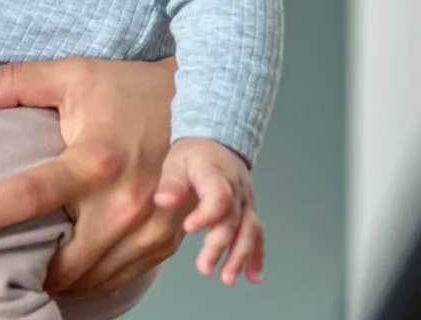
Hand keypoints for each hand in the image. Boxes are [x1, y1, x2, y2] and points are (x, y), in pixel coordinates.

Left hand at [0, 58, 188, 296]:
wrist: (199, 101)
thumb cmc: (127, 88)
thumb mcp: (73, 74)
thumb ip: (16, 82)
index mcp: (95, 158)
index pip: (27, 196)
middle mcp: (125, 199)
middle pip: (61, 260)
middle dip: (27, 269)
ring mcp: (150, 226)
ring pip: (90, 278)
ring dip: (58, 280)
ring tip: (31, 271)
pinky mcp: (166, 239)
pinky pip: (120, 278)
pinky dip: (92, 280)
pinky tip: (71, 270)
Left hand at [156, 138, 264, 284]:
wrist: (216, 142)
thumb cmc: (192, 156)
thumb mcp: (176, 162)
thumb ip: (171, 183)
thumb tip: (163, 201)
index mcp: (216, 174)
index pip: (219, 196)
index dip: (207, 214)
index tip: (190, 228)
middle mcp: (236, 189)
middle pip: (233, 219)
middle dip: (220, 245)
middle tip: (204, 267)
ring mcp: (246, 202)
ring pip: (249, 230)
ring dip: (240, 256)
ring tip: (226, 277)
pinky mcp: (249, 211)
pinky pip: (257, 234)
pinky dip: (256, 256)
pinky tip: (252, 277)